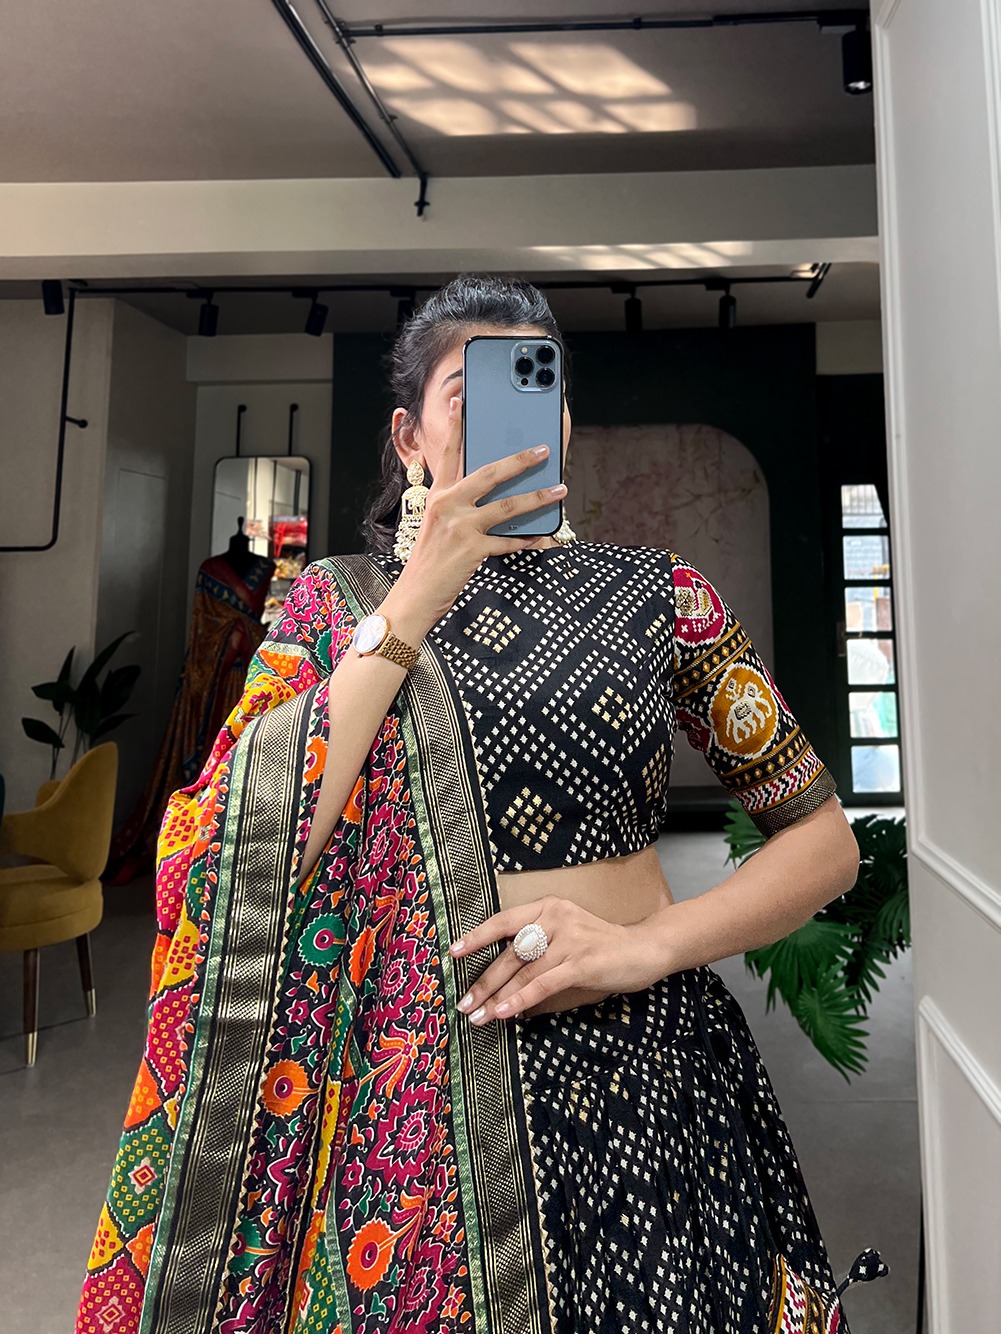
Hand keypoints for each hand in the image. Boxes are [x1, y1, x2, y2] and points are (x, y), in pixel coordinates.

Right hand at [394, 395, 565, 624]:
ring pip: (507, 506)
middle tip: (542, 450)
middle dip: (520, 460)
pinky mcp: (472, 550)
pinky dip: (528, 540)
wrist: (414, 596)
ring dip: (538, 497)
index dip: (456, 427)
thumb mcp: (437, 526)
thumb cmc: (427, 562)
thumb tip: (492, 496)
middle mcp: (448, 505)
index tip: (461, 402)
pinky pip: (508, 542)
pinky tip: (544, 537)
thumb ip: (458, 507)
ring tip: (560, 490)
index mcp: (438, 496)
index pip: (449, 454)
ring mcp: (460, 527)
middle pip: (490, 473)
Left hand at [448, 896, 671, 1021]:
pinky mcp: (581, 962)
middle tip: (463, 1003)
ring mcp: (569, 939)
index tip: (453, 952)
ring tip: (478, 1016)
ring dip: (497, 997)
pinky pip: (542, 984)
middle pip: (510, 952)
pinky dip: (520, 1000)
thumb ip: (539, 949)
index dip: (477, 936)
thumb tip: (502, 982)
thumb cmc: (602, 946)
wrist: (646, 948)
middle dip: (483, 981)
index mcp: (548, 907)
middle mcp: (556, 918)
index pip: (505, 921)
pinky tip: (504, 1013)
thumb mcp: (567, 936)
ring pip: (523, 972)